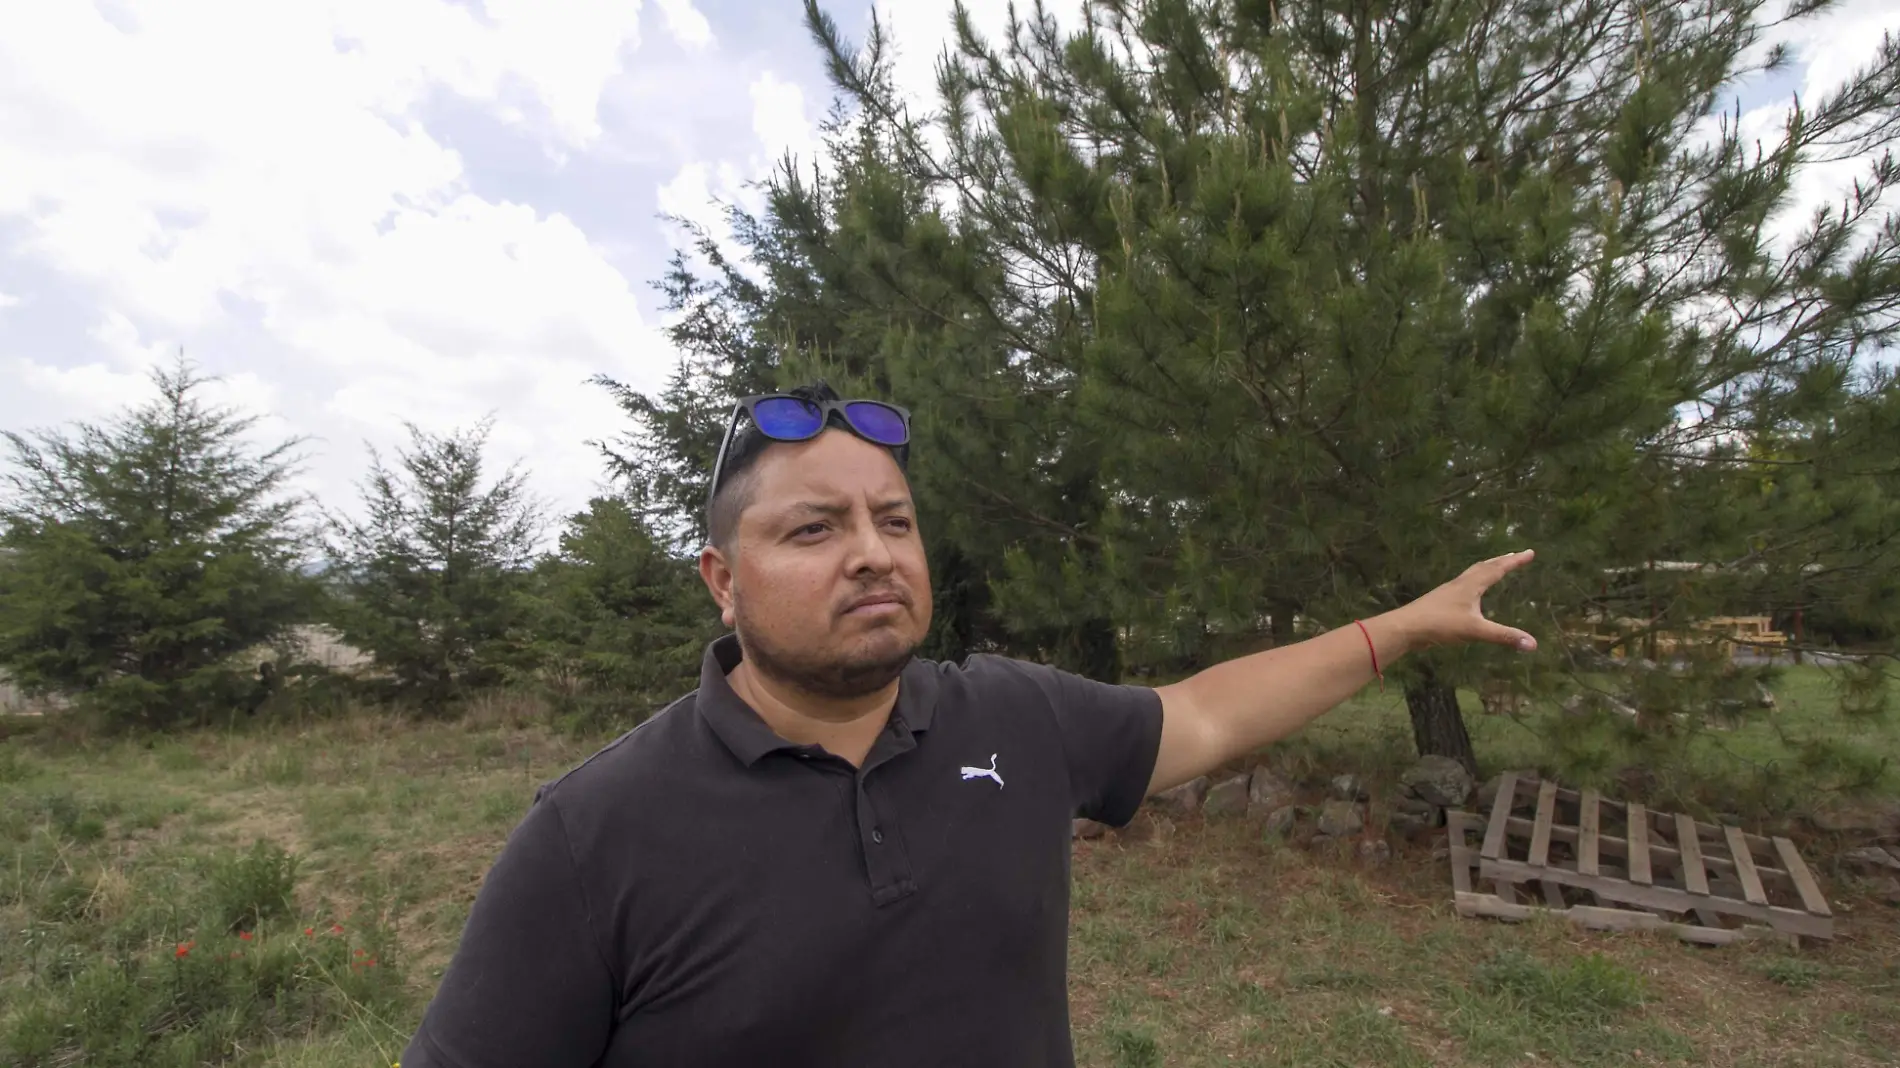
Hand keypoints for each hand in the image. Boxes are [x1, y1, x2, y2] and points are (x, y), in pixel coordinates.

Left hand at [1392, 550, 1537, 654]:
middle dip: (1502, 561)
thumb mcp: (1475, 631)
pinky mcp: (1440, 601)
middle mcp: (1460, 583)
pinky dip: (1474, 582)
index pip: (1497, 569)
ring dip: (1487, 569)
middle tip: (1516, 555)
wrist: (1405, 627)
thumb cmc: (1440, 624)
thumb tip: (1533, 644)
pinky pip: (1463, 585)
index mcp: (1471, 585)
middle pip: (1484, 567)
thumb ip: (1504, 636)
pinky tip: (1471, 593)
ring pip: (1472, 574)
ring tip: (1495, 568)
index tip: (1529, 552)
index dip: (1514, 562)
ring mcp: (1448, 591)